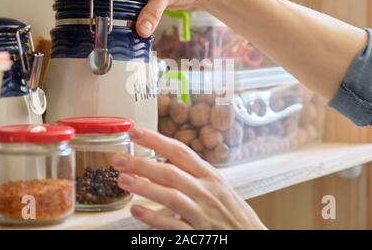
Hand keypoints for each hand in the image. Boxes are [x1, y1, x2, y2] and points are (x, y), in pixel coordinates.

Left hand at [111, 127, 266, 229]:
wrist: (254, 240)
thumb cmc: (235, 215)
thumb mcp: (219, 189)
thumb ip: (194, 177)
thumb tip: (164, 166)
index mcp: (211, 177)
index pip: (180, 152)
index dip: (156, 140)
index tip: (135, 131)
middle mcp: (207, 192)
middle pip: (171, 173)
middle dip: (142, 163)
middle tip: (118, 158)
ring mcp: (204, 214)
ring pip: (172, 196)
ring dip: (145, 187)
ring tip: (122, 180)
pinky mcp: (201, 236)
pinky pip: (175, 227)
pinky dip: (155, 219)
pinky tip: (137, 212)